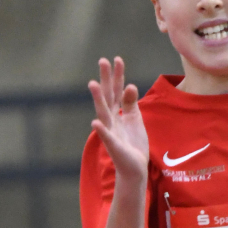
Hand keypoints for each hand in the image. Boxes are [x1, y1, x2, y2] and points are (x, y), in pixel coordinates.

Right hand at [88, 57, 148, 179]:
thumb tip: (131, 85)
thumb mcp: (135, 119)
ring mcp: (111, 132)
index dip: (118, 76)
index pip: (117, 90)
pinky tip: (95, 122)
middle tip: (102, 60)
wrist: (135, 168)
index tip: (117, 59)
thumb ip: (131, 103)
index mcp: (118, 113)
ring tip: (93, 84)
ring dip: (98, 99)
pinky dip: (101, 130)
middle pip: (108, 96)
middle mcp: (111, 119)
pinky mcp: (113, 147)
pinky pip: (106, 137)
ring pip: (103, 113)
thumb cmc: (133, 144)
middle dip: (106, 80)